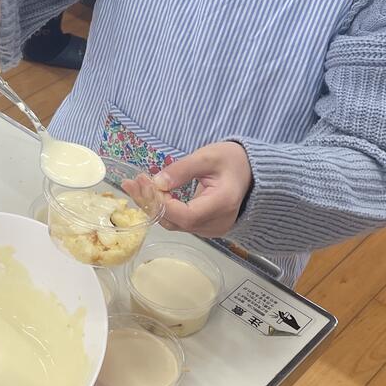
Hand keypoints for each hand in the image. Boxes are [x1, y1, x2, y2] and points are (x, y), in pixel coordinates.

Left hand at [126, 143, 252, 237]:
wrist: (251, 172)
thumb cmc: (232, 160)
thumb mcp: (208, 156)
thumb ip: (182, 169)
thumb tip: (156, 183)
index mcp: (222, 203)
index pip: (186, 215)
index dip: (162, 204)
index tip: (145, 183)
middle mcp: (217, 223)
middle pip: (177, 222)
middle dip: (151, 203)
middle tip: (133, 182)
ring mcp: (212, 229)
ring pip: (176, 225)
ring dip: (154, 206)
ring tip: (137, 186)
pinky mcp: (206, 228)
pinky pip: (181, 223)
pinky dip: (165, 209)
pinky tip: (152, 195)